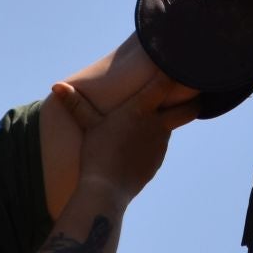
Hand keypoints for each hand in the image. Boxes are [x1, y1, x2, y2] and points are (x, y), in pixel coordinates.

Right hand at [49, 72, 195, 204]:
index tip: (183, 63)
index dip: (175, 73)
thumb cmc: (96, 153)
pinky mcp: (158, 160)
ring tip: (160, 114)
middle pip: (188, 109)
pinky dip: (154, 140)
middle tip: (196, 91)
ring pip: (171, 127)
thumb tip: (56, 85)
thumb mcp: (88, 126)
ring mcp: (161, 144)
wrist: (107, 189)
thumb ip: (76, 104)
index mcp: (140, 109)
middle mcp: (157, 124)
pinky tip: (140, 143)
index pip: (165, 84)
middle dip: (195, 100)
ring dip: (168, 120)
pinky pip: (159, 145)